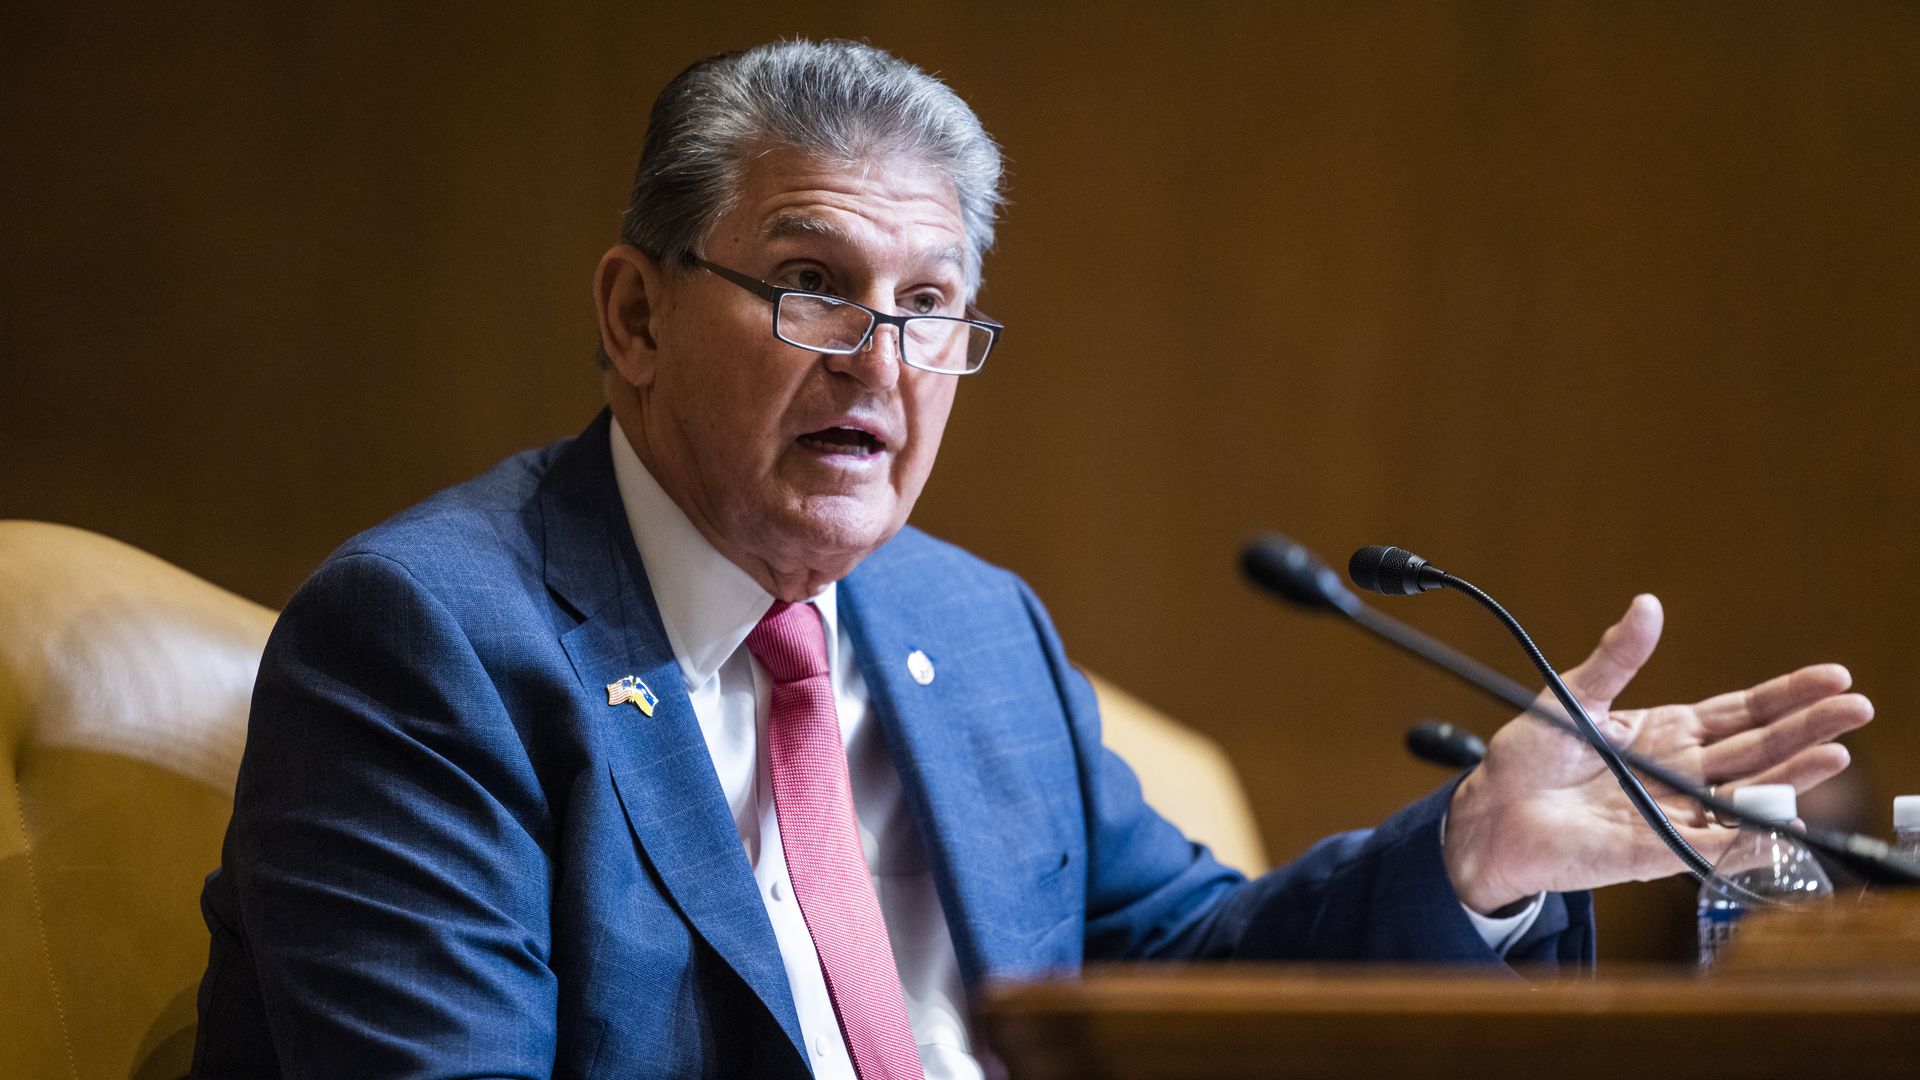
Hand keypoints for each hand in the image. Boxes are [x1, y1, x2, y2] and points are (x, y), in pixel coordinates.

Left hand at [1442, 594, 1872, 913]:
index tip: (1832, 677)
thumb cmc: (1529, 757)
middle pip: (1758, 749)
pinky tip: (1783, 822)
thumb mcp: (1573, 696)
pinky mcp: (1654, 851)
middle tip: (1856, 708)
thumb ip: (1615, 658)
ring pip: (1745, 795)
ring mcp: (1673, 812)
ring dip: (1791, 777)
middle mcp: (1680, 772)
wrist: (1491, 812)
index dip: (1786, 695)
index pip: (1741, 712)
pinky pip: (1711, 848)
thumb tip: (1647, 605)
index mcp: (1667, 732)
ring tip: (1835, 755)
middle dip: (1808, 729)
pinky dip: (1746, 838)